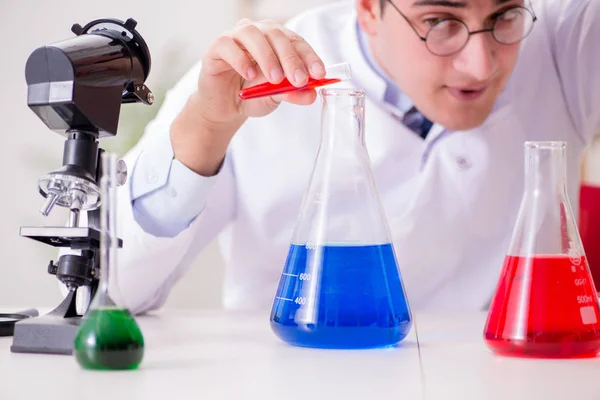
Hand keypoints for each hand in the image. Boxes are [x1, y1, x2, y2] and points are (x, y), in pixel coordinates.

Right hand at [171, 19, 325, 174]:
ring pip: (253, 35)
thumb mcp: (275, 97)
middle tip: (298, 79)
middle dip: (291, 58)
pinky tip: (249, 74)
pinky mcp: (217, 46)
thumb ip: (292, 93)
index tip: (319, 73)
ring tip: (275, 79)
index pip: (296, 42)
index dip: (309, 57)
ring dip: (267, 57)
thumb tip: (311, 94)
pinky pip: (229, 46)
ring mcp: (236, 37)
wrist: (225, 107)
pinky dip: (241, 60)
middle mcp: (259, 33)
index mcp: (277, 41)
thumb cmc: (251, 95)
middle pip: (277, 36)